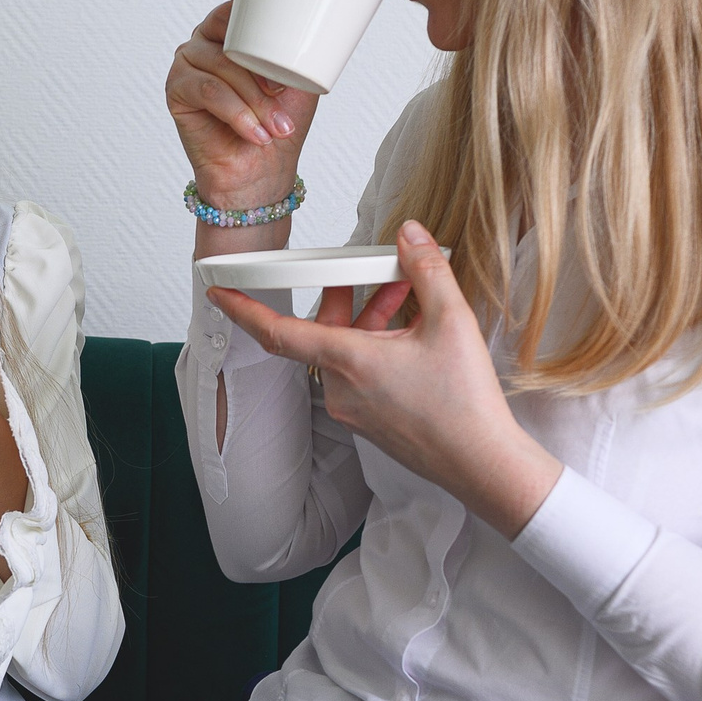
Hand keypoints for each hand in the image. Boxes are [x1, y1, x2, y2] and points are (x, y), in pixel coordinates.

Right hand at [166, 0, 319, 217]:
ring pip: (222, 65)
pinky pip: (208, 90)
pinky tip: (254, 133)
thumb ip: (293, 42)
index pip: (239, 1)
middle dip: (261, 67)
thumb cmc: (278, 123)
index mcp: (234, 29)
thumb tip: (298, 10)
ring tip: (274, 126)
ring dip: (254, 99)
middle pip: (231, 32)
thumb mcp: (296, 77)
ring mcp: (188, 61)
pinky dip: (235, 113)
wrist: (260, 172)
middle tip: (283, 94)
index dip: (256, 11)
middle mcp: (208, 40)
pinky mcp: (176, 88)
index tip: (273, 33)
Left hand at [205, 220, 562, 538]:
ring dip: (369, 322)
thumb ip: (426, 270)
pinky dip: (377, 349)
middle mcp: (342, 389)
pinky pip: (361, 376)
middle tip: (367, 272)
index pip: (279, 331)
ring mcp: (355, 410)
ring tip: (409, 300)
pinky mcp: (372, 423)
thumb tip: (409, 235)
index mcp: (349, 362)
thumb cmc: (464, 403)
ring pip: (346, 353)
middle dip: (345, 298)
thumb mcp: (450, 320)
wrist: (483, 464)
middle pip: (324, 333)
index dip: (244, 309)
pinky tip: (414, 336)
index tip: (219, 293)